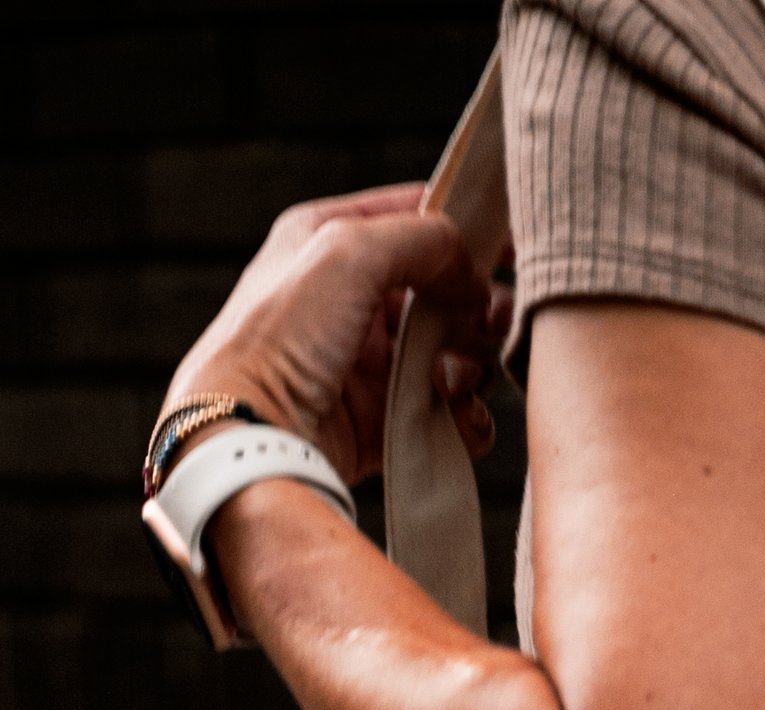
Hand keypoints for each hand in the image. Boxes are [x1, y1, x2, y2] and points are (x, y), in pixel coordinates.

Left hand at [158, 188, 505, 486]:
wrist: (251, 437)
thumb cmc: (284, 334)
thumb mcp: (350, 249)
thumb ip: (423, 237)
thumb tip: (472, 268)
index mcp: (329, 242)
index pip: (415, 218)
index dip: (467, 227)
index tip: (513, 248)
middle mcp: (349, 302)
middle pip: (443, 291)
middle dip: (476, 307)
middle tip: (488, 323)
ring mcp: (365, 365)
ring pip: (452, 354)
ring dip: (469, 364)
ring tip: (451, 377)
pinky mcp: (379, 424)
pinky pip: (445, 415)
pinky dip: (463, 418)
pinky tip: (456, 416)